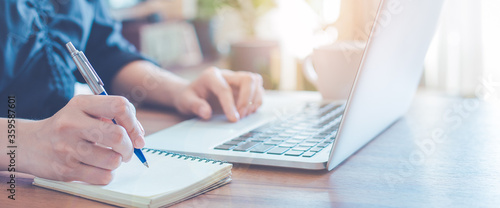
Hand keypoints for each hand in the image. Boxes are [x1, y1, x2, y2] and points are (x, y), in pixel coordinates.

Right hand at [19, 95, 144, 184]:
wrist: (28, 144)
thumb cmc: (66, 127)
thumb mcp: (84, 111)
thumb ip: (113, 117)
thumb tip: (139, 136)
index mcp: (80, 104)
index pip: (119, 106)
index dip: (134, 122)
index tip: (137, 135)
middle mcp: (72, 124)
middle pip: (118, 136)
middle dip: (129, 147)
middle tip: (127, 150)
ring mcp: (68, 148)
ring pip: (113, 160)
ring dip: (117, 161)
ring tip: (109, 157)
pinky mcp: (66, 170)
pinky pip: (103, 176)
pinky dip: (107, 174)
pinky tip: (98, 167)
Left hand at [173, 67, 264, 121]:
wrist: (192, 94)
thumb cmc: (189, 97)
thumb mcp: (185, 102)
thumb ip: (195, 106)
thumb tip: (206, 113)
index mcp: (211, 75)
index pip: (225, 89)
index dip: (230, 105)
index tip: (233, 119)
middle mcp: (227, 74)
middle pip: (248, 79)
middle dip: (247, 99)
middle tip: (240, 116)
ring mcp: (237, 80)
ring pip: (256, 82)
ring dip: (255, 100)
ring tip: (244, 115)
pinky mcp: (243, 87)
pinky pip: (258, 90)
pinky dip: (257, 102)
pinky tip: (248, 112)